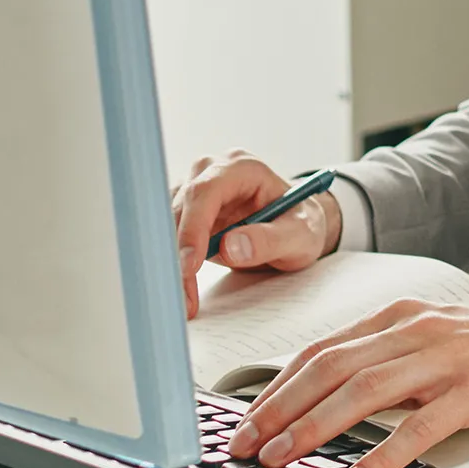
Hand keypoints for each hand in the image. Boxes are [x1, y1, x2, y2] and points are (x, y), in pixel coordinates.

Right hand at [171, 150, 341, 319]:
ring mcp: (197, 188)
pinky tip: (181, 287)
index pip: (206, 191)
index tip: (190, 265)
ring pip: (167, 223)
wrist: (295, 228)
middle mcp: (214, 171)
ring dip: (172, 262)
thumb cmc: (301, 225)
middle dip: (178, 254)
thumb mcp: (300, 234)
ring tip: (184, 299)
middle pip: (181, 208)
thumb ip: (270, 239)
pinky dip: (173, 262)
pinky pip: (168, 233)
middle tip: (182, 295)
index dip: (193, 228)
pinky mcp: (187, 210)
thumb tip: (230, 247)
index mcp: (243, 168)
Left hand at [228, 297, 468, 467]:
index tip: (246, 420)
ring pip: (364, 390)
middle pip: (330, 366)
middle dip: (279, 408)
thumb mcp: (434, 344)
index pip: (321, 349)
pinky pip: (420, 427)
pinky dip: (382, 456)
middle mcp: (416, 329)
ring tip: (282, 458)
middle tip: (246, 445)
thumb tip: (328, 401)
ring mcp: (447, 358)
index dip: (277, 385)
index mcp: (399, 318)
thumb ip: (387, 364)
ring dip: (314, 427)